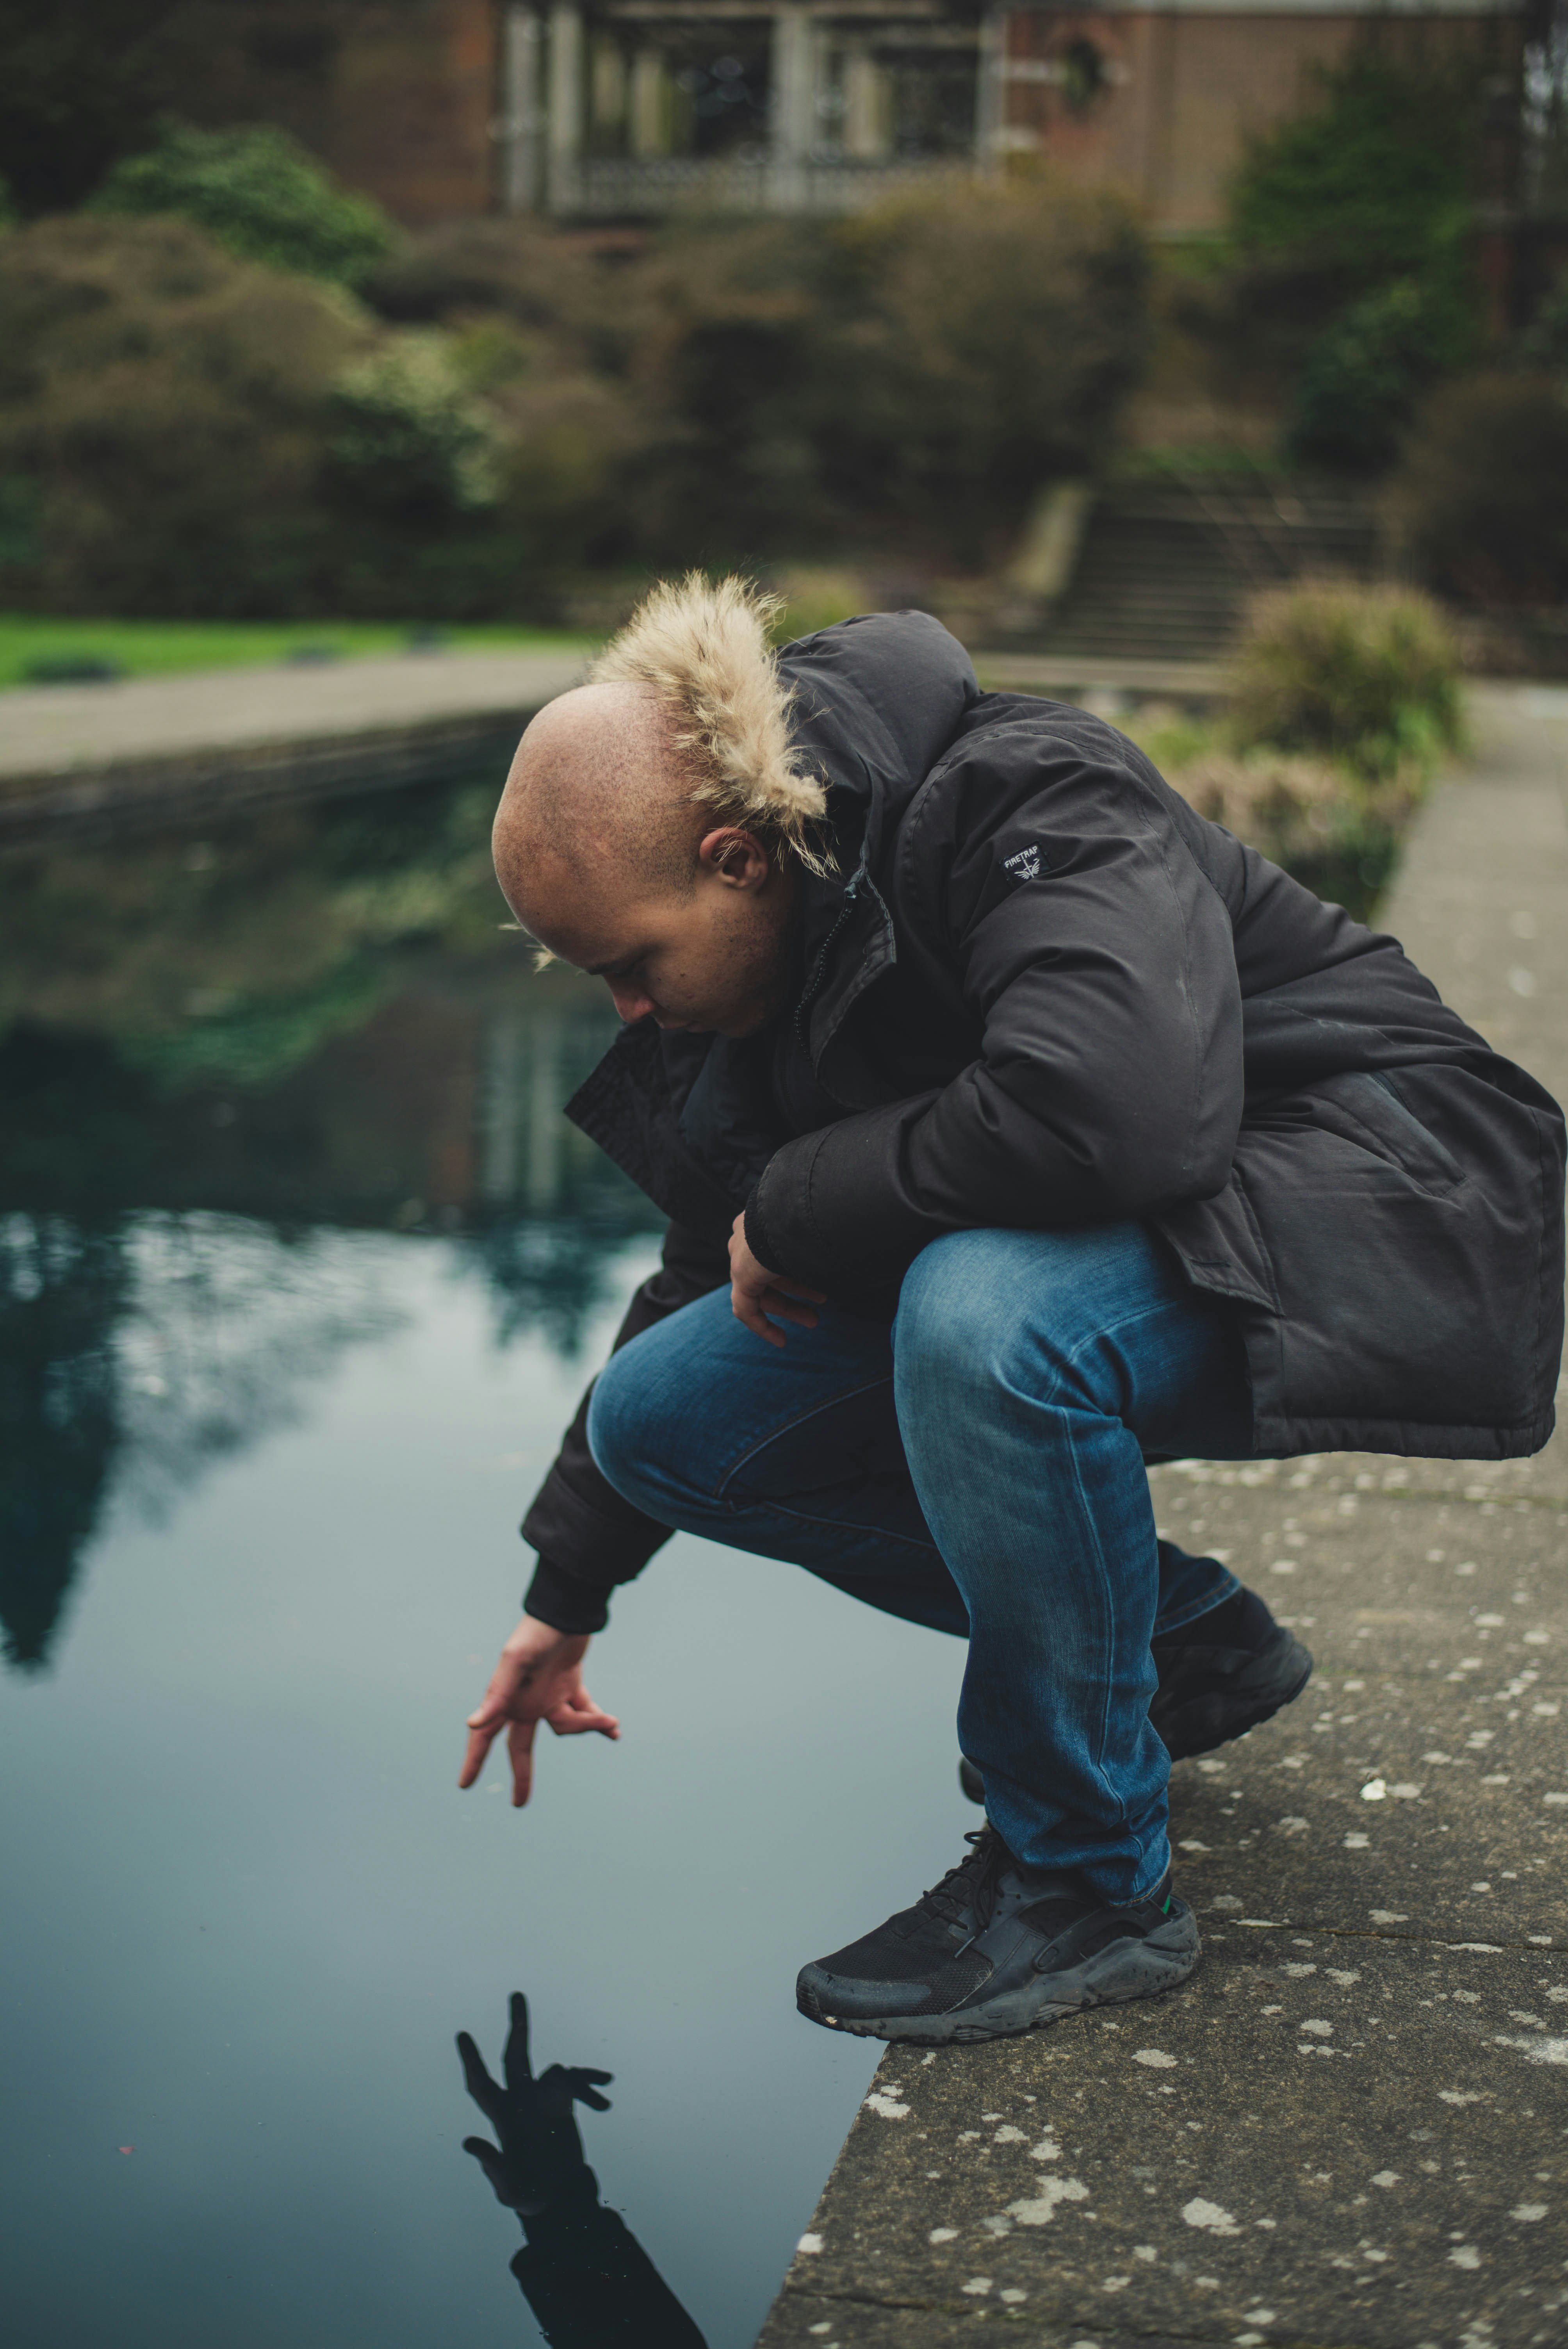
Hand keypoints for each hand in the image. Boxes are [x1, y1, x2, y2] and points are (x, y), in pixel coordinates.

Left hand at [458, 1991, 612, 2215]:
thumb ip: (492, 2165)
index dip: (471, 2061)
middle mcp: (521, 2101)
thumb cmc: (528, 2193)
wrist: (559, 2197)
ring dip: (580, 2082)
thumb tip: (468, 2143)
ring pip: (559, 2072)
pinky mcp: (565, 2103)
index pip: (481, 2084)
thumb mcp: (509, 2186)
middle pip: (515, 2056)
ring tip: (601, 2101)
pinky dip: (591, 2085)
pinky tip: (604, 2093)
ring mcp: (544, 2100)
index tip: (462, 2034)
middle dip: (517, 2026)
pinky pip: (579, 2083)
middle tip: (516, 1995)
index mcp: (502, 2117)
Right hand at [459, 1615, 618, 1805]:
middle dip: (522, 1774)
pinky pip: (584, 1712)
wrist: (568, 1612)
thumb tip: (473, 1724)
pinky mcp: (571, 1687)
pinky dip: (599, 1721)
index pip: (485, 1736)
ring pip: (565, 1727)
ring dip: (587, 1726)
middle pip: (520, 1746)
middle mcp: (525, 1702)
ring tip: (609, 1722)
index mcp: (507, 1699)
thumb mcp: (516, 1662)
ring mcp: (549, 1696)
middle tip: (519, 1803)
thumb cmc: (536, 1634)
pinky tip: (614, 1731)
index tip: (464, 1784)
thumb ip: (497, 1694)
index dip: (474, 1760)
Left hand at [728, 1211, 824, 1346]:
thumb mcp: (818, 1227)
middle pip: (771, 1271)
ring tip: (814, 1321)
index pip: (776, 1250)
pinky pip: (746, 1308)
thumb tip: (854, 1243)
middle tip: (822, 1301)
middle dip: (799, 1290)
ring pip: (761, 1290)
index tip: (815, 1281)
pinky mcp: (739, 1276)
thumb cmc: (814, 1215)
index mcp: (764, 1220)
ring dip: (789, 1308)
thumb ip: (822, 1240)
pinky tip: (780, 1340)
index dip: (799, 1269)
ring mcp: (739, 1257)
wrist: (793, 1213)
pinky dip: (762, 1325)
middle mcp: (747, 1236)